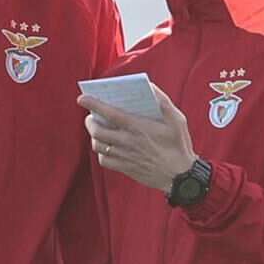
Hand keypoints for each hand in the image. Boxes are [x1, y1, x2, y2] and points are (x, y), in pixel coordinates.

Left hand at [78, 83, 195, 190]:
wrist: (181, 177)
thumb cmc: (179, 145)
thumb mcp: (177, 120)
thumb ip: (163, 101)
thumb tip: (149, 87)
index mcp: (139, 127)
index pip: (110, 113)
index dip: (93, 104)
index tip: (81, 98)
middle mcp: (128, 142)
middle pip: (98, 131)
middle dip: (89, 121)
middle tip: (90, 116)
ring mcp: (125, 157)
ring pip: (98, 145)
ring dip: (93, 136)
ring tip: (96, 130)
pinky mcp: (125, 168)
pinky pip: (104, 160)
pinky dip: (101, 153)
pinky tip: (106, 147)